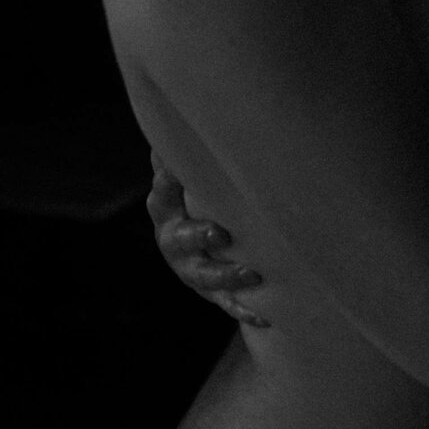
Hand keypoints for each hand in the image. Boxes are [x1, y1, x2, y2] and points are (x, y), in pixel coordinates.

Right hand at [148, 154, 269, 327]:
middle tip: (220, 234)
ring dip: (228, 277)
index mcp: (166, 209)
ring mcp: (193, 271)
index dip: (167, 183)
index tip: (173, 174)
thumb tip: (181, 115)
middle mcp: (175, 243)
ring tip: (253, 272)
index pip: (162, 195)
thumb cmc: (203, 195)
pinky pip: (229, 305)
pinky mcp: (214, 294)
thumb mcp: (190, 174)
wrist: (210, 245)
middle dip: (199, 238)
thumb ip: (188, 151)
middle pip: (181, 242)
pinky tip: (266, 313)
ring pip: (205, 278)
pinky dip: (246, 309)